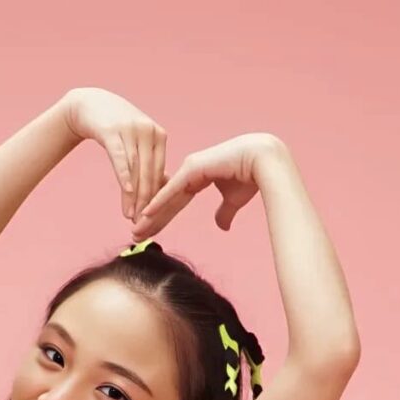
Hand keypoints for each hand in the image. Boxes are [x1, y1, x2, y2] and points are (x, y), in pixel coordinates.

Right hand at [62, 87, 169, 223]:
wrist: (88, 105)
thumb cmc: (115, 128)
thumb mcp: (136, 141)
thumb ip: (147, 161)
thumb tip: (159, 190)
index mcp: (159, 135)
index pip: (159, 171)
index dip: (156, 196)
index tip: (151, 216)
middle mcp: (147, 130)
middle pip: (149, 171)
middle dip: (146, 199)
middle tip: (141, 221)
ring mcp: (130, 129)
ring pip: (135, 168)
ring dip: (133, 194)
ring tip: (129, 214)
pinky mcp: (112, 130)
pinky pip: (120, 157)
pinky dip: (124, 175)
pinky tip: (127, 192)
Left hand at [131, 133, 284, 238]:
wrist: (264, 163)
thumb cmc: (251, 178)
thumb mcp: (233, 200)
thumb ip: (223, 212)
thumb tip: (221, 227)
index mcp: (197, 176)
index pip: (175, 201)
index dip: (162, 217)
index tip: (149, 232)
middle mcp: (190, 170)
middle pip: (165, 199)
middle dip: (150, 219)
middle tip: (135, 236)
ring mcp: (190, 167)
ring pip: (165, 195)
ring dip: (149, 215)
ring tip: (135, 232)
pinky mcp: (193, 168)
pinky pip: (172, 189)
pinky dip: (159, 202)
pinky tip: (145, 215)